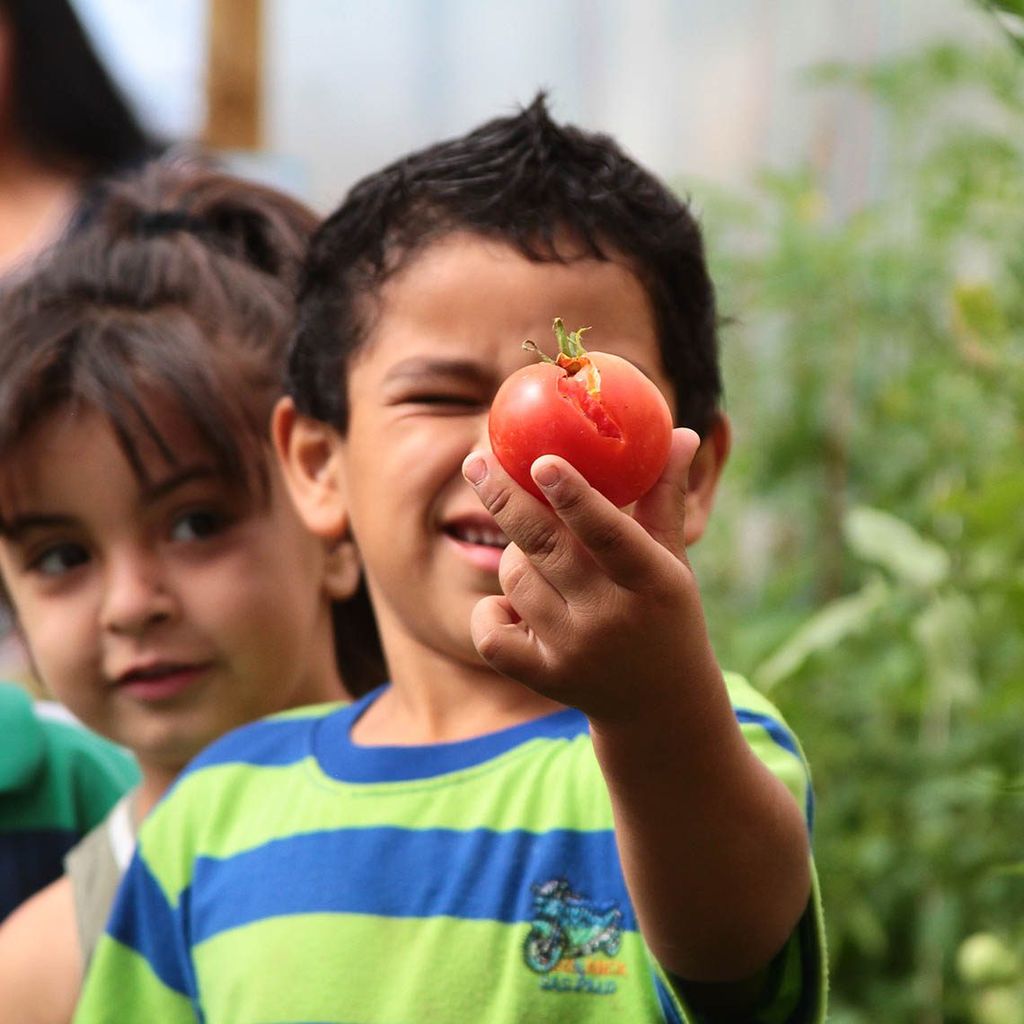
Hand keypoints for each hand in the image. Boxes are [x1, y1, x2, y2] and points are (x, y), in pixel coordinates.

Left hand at [462, 428, 713, 722]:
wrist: (659, 707)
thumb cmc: (663, 614)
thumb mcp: (673, 562)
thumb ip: (666, 497)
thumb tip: (683, 431)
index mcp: (653, 582)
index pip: (609, 534)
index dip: (574, 497)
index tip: (541, 460)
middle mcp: (612, 619)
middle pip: (543, 548)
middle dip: (504, 499)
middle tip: (477, 461)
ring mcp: (574, 652)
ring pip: (514, 578)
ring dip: (516, 555)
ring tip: (540, 556)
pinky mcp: (542, 677)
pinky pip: (490, 629)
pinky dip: (492, 610)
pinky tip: (514, 605)